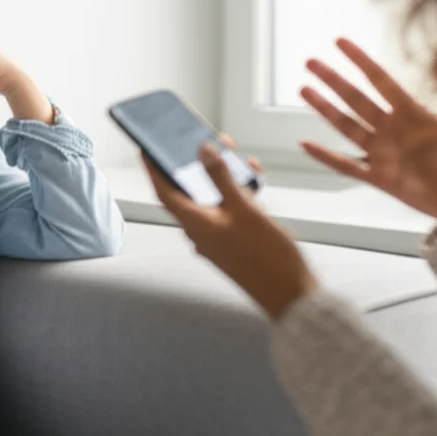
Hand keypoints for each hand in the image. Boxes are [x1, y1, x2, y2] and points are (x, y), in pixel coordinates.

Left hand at [143, 141, 314, 318]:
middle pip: (189, 191)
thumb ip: (221, 177)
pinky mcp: (233, 240)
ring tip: (235, 154)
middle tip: (203, 141)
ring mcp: (217, 237)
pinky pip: (229, 210)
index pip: (163, 191)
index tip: (146, 149)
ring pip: (213, 199)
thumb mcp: (243, 208)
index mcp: (194, 224)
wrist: (290, 294)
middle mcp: (200, 231)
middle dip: (196, 164)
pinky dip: (238, 193)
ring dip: (222, 176)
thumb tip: (203, 151)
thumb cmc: (266, 256)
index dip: (153, 168)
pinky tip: (253, 179)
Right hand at [299, 38, 436, 230]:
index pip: (379, 80)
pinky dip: (326, 156)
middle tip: (310, 62)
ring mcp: (382, 153)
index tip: (340, 42)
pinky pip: (346, 165)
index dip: (360, 60)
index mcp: (411, 112)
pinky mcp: (378, 178)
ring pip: (346, 126)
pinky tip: (306, 144)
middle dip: (332, 80)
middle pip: (355, 99)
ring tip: (304, 89)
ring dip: (325, 109)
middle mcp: (391, 129)